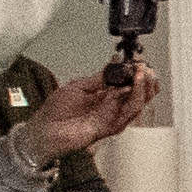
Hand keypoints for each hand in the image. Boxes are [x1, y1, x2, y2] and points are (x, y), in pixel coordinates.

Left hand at [22, 59, 159, 158]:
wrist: (45, 130)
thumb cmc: (56, 112)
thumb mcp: (78, 86)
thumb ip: (99, 78)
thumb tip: (115, 64)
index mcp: (104, 96)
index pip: (128, 84)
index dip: (135, 73)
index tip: (138, 62)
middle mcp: (111, 107)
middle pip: (139, 95)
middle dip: (145, 80)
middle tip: (144, 67)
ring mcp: (112, 118)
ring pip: (138, 103)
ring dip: (143, 87)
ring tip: (141, 73)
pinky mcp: (111, 127)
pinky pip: (128, 113)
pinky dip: (134, 99)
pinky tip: (132, 86)